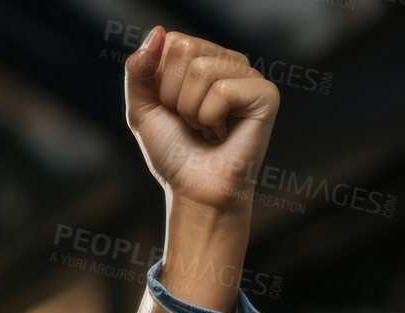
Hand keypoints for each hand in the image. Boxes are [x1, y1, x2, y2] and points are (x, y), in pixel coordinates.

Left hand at [123, 28, 279, 312]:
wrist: (194, 188)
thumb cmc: (173, 152)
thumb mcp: (142, 109)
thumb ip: (138, 70)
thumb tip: (158, 31)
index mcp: (202, 59)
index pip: (171, 42)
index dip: (161, 83)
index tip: (173, 110)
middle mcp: (228, 61)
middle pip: (185, 51)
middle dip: (174, 96)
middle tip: (191, 121)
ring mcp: (249, 75)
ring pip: (201, 70)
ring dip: (192, 111)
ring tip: (207, 128)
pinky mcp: (266, 94)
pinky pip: (223, 90)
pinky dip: (211, 118)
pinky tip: (223, 132)